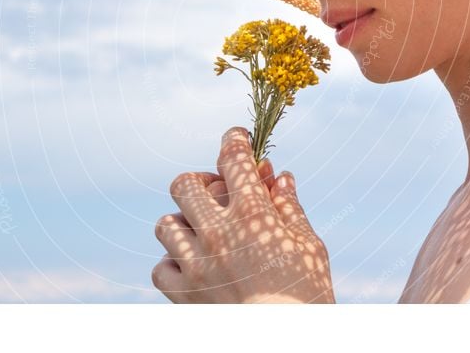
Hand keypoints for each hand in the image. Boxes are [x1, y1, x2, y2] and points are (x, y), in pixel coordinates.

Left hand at [152, 126, 334, 303]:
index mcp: (253, 214)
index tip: (236, 137)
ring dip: (184, 222)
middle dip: (201, 181)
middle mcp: (217, 233)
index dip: (234, 140)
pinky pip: (160, 267)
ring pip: (166, 223)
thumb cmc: (307, 296)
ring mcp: (196, 264)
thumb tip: (280, 177)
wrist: (286, 345)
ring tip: (204, 232)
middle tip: (218, 191)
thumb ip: (290, 207)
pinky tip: (192, 266)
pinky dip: (173, 263)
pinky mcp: (184, 295)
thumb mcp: (309, 245)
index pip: (234, 159)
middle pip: (185, 184)